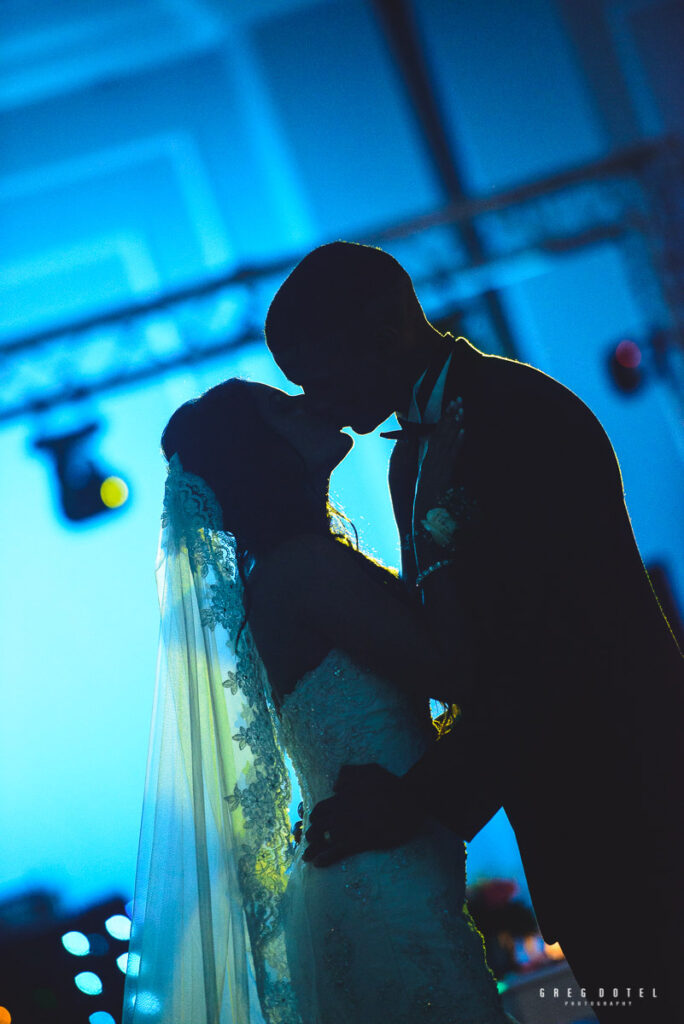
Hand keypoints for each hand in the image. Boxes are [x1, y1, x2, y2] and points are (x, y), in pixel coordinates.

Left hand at [302, 763, 424, 866]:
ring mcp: (348, 828)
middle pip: (317, 826)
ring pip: (322, 840)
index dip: (314, 817)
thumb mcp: (368, 770)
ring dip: (312, 848)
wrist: (408, 801)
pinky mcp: (358, 842)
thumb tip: (334, 785)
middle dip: (311, 834)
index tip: (314, 823)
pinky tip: (317, 864)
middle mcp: (341, 813)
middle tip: (310, 840)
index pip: (319, 809)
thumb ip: (348, 774)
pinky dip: (324, 858)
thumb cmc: (390, 784)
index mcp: (342, 797)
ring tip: (306, 856)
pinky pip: (335, 852)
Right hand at [416, 399, 465, 514]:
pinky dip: (457, 442)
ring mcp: (439, 462)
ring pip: (447, 439)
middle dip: (450, 415)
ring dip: (454, 424)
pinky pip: (452, 454)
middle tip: (458, 400)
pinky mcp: (445, 470)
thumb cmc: (428, 491)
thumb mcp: (429, 471)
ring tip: (461, 410)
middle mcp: (433, 456)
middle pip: (442, 431)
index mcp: (429, 455)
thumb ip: (435, 458)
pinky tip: (463, 432)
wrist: (426, 506)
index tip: (451, 404)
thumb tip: (439, 446)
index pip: (436, 431)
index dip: (444, 417)